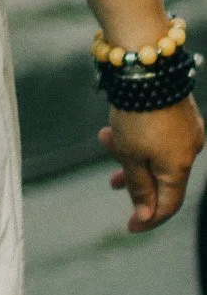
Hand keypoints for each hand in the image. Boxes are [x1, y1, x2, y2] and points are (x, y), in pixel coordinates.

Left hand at [101, 97, 204, 230]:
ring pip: (157, 152)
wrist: (147, 66)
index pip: (169, 204)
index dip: (149, 218)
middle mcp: (189, 150)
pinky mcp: (180, 112)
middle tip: (111, 182)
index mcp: (179, 166)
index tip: (130, 228)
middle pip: (162, 177)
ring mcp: (187, 130)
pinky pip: (160, 135)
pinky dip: (139, 137)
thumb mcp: (131, 155)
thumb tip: (146, 215)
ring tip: (105, 140)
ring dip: (130, 152)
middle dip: (134, 178)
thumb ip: (139, 186)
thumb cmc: (137, 114)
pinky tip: (118, 125)